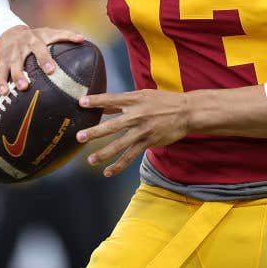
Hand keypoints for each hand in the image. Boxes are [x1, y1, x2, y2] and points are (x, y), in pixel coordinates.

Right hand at [0, 25, 84, 94]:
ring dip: (18, 75)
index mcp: (39, 37)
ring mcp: (13, 52)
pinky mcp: (2, 60)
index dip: (59, 45)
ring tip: (23, 88)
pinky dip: (1, 82)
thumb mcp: (48, 33)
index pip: (52, 39)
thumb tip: (83, 39)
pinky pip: (0, 72)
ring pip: (15, 63)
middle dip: (42, 60)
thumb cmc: (34, 38)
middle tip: (50, 71)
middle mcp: (26, 43)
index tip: (62, 59)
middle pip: (34, 50)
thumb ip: (65, 35)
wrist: (8, 35)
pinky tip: (4, 92)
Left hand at [76, 90, 191, 176]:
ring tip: (91, 160)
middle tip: (80, 137)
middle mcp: (138, 115)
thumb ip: (122, 102)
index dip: (97, 101)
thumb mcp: (143, 95)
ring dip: (104, 153)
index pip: (112, 100)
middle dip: (95, 132)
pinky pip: (131, 155)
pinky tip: (108, 172)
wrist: (187, 111)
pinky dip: (119, 165)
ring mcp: (143, 130)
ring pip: (121, 144)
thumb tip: (101, 105)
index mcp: (135, 100)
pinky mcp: (148, 142)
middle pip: (113, 125)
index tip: (81, 103)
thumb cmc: (163, 101)